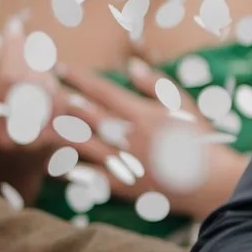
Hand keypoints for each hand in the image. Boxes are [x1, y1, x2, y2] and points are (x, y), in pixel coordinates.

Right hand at [0, 30, 53, 197]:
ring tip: (34, 46)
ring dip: (37, 62)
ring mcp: (30, 140)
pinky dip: (53, 84)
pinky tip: (48, 72)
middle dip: (15, 49)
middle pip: (11, 83)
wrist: (13, 183)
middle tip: (16, 26)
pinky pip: (57, 102)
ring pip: (38, 88)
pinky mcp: (54, 141)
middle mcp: (1, 137)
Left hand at [50, 60, 236, 211]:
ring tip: (44, 123)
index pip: (102, 91)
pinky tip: (58, 167)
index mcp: (140, 113)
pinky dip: (74, 172)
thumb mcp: (183, 104)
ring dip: (63, 132)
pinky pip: (92, 178)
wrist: (210, 181)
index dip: (80, 78)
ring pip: (83, 144)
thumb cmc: (200, 139)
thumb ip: (156, 84)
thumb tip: (132, 66)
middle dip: (62, 101)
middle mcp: (126, 136)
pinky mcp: (123, 184)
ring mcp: (122, 162)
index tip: (61, 69)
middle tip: (42, 93)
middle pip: (86, 115)